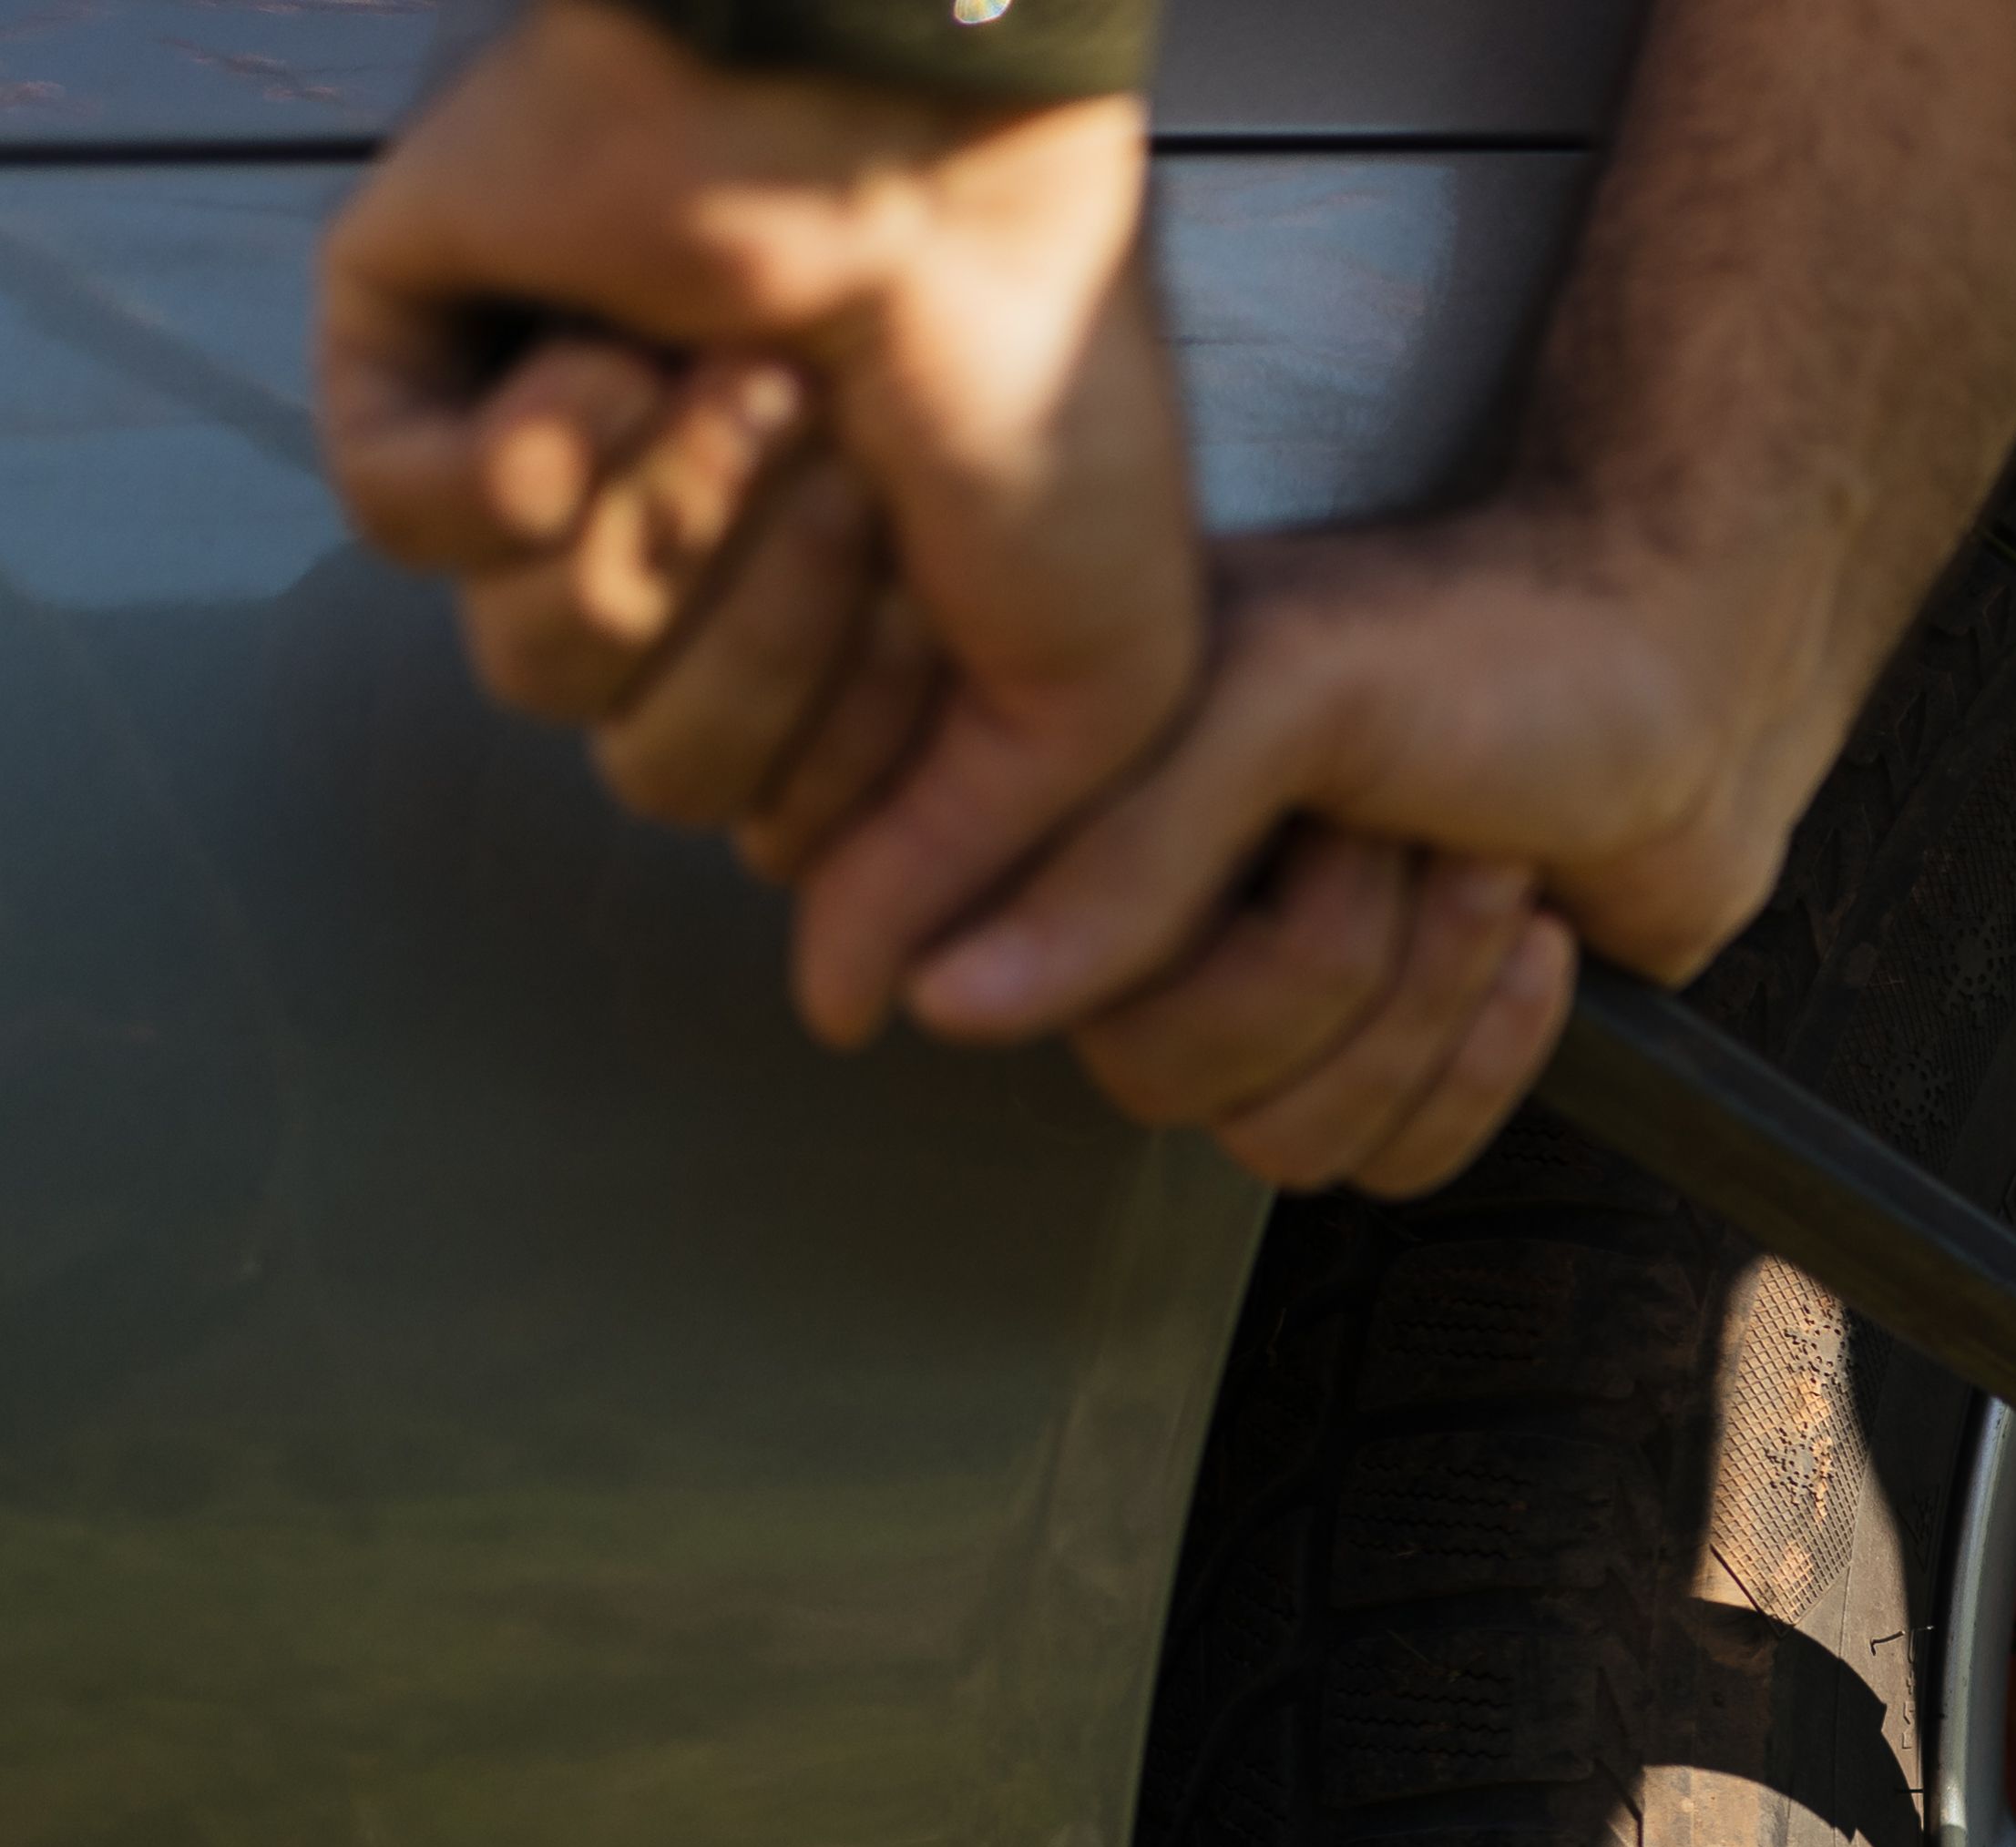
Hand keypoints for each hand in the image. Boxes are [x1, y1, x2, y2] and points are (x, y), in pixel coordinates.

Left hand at [315, 0, 1195, 1041]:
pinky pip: (413, 523)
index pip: (776, 824)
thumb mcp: (1092, 691)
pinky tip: (614, 363)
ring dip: (665, 537)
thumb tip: (851, 1011)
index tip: (946, 618)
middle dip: (769, 639)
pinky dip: (530, 458)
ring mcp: (566, 471)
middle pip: (655, 767)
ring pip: (533, 661)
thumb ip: (968, 874)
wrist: (921, 156)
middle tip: (855, 480)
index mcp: (847, 639)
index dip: (857, 764)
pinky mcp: (434, 373)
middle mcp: (706, 570)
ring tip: (747, 386)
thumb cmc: (1042, 383)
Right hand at [920, 510, 1843, 1191]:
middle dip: (1336, 961)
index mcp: (1073, 788)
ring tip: (1481, 869)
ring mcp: (1261, 989)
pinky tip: (1527, 942)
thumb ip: (1122, 848)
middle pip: (1160, 1080)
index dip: (1181, 922)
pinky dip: (1488, 1062)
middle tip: (1409, 832)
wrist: (1689, 677)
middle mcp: (1141, 898)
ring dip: (1426, 1003)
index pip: (1014, 973)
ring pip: (1285, 1141)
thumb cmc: (1500, 644)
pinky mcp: (1383, 1057)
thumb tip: (954, 998)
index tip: (1301, 811)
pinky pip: (1388, 1164)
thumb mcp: (1288, 698)